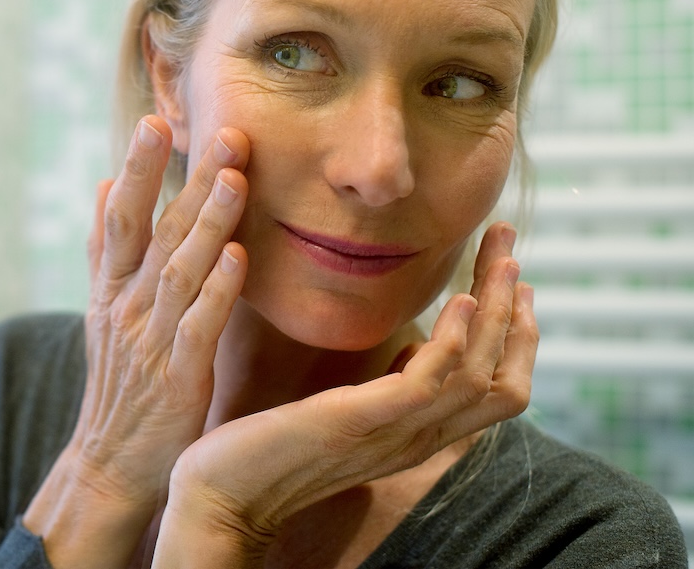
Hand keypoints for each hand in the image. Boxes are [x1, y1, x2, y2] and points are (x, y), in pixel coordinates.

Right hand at [23, 116, 250, 567]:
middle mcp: (125, 305)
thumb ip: (105, 248)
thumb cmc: (119, 381)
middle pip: (154, 232)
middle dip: (186, 179)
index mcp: (110, 287)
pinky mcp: (177, 376)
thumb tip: (100, 183)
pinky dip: (216, 291)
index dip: (137, 169)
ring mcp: (149, 340)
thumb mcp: (100, 309)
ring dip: (207, 223)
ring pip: (179, 271)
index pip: (119, 216)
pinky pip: (198, 327)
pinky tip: (239, 258)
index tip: (155, 121)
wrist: (109, 465)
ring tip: (234, 178)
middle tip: (222, 132)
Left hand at [154, 222, 537, 566]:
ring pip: (476, 377)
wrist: (222, 493)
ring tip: (499, 261)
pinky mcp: (355, 423)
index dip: (516, 335)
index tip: (512, 278)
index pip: (499, 391)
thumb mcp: (350, 410)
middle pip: (501, 380)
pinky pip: (424, 385)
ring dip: (494, 313)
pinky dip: (450, 342)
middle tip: (508, 244)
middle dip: (513, 309)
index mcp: (417, 433)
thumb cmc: (275, 446)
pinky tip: (457, 300)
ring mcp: (390, 434)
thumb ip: (389, 388)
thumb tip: (419, 347)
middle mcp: (416, 439)